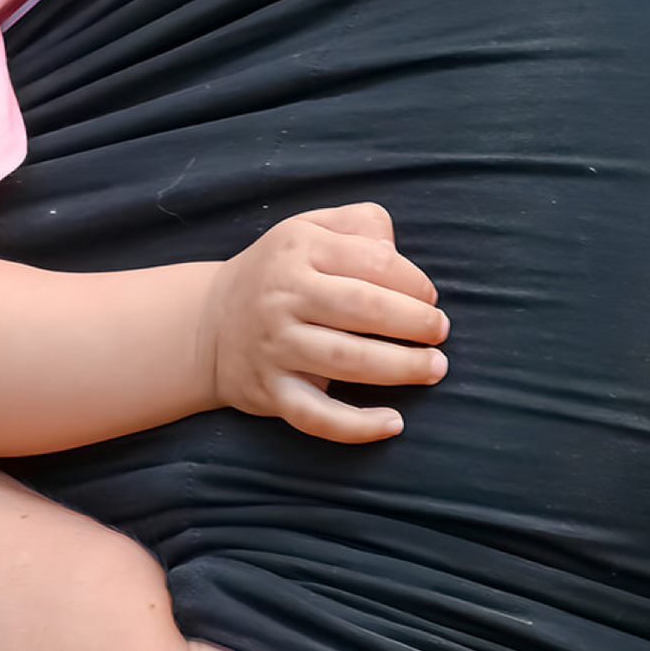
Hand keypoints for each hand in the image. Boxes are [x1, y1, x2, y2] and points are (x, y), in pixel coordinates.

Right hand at [202, 202, 448, 442]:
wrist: (208, 321)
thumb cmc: (279, 272)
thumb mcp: (310, 228)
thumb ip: (358, 224)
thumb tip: (396, 252)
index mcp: (299, 247)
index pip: (372, 260)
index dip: (413, 281)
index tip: (430, 298)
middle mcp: (283, 294)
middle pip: (363, 308)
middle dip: (415, 323)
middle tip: (441, 333)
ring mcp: (275, 345)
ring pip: (347, 361)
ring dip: (402, 367)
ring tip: (435, 367)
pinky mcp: (269, 390)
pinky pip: (316, 415)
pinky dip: (356, 426)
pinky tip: (393, 423)